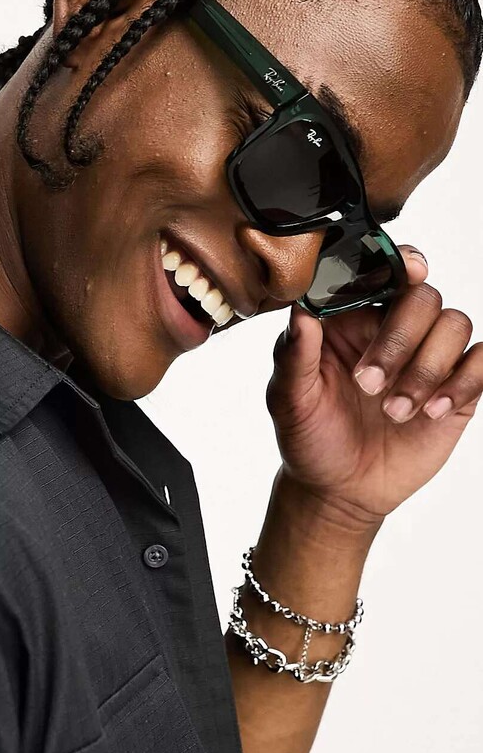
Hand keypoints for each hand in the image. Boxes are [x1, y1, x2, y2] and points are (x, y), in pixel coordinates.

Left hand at [265, 247, 482, 529]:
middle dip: (400, 338)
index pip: (382, 274)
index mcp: (350, 317)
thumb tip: (301, 313)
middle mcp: (393, 328)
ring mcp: (428, 356)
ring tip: (394, 411)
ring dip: (427, 367)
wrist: (339, 489)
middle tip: (368, 384)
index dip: (400, 264)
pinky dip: (462, 381)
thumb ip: (294, 355)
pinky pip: (481, 362)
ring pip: (454, 324)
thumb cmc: (309, 435)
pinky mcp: (456, 388)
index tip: (410, 270)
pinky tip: (430, 411)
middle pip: (423, 297)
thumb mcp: (288, 399)